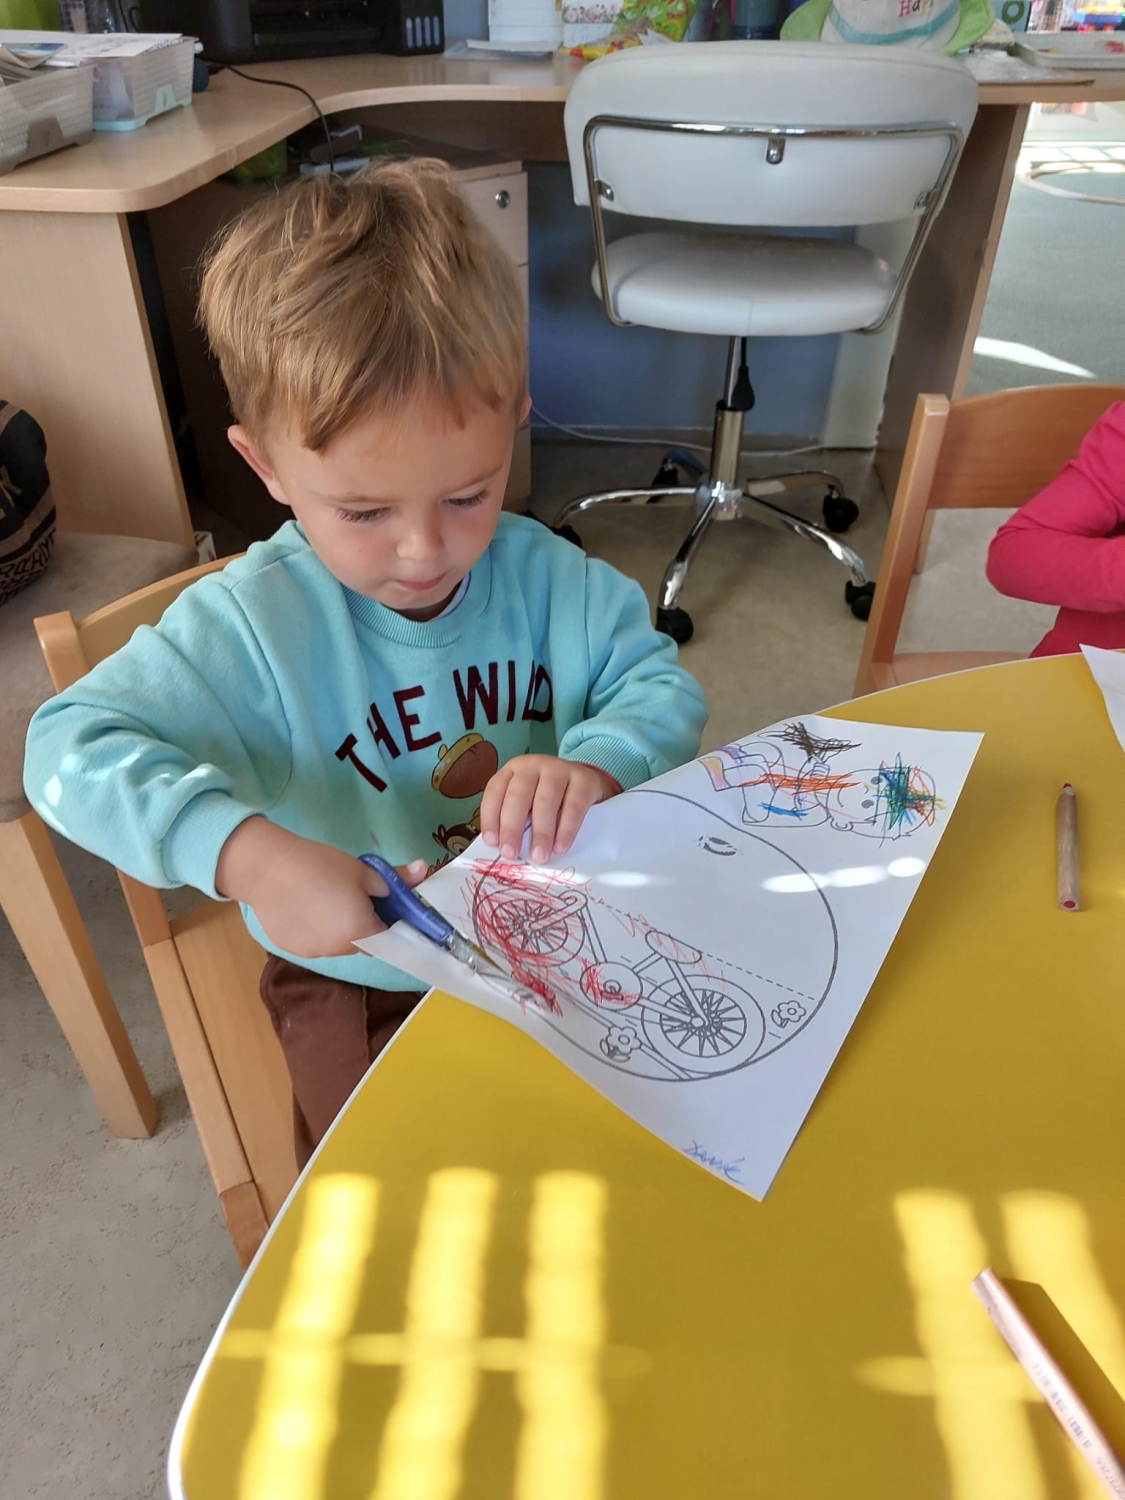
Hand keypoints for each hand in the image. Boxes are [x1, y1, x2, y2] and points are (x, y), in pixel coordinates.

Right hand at [215, 817, 426, 958]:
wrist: (268, 868)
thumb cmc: (321, 865)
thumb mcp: (363, 870)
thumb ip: (396, 879)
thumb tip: (424, 871)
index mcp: (362, 932)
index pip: (388, 940)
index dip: (389, 925)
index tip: (383, 908)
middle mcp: (339, 950)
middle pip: (362, 943)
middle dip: (363, 924)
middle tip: (352, 895)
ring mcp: (314, 953)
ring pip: (337, 944)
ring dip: (338, 928)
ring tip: (324, 897)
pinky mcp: (292, 949)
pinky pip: (314, 942)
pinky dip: (315, 929)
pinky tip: (303, 907)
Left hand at [479, 756, 617, 863]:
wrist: (586, 782)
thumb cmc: (549, 799)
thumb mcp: (528, 803)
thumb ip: (516, 820)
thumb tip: (505, 850)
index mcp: (513, 770)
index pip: (495, 790)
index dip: (490, 817)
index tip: (492, 843)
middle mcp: (534, 765)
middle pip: (518, 795)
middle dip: (512, 827)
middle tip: (511, 853)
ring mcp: (560, 769)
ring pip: (545, 800)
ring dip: (541, 832)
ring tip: (539, 856)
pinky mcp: (584, 779)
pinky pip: (573, 806)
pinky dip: (566, 829)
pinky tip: (561, 847)